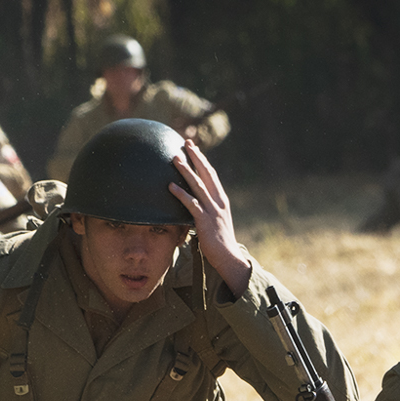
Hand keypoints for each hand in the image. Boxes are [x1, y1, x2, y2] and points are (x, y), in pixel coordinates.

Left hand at [169, 139, 251, 293]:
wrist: (229, 258)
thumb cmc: (220, 243)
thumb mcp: (216, 222)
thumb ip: (207, 211)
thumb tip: (193, 206)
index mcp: (222, 200)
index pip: (212, 175)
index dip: (203, 160)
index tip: (194, 148)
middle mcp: (219, 202)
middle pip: (207, 174)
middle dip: (196, 157)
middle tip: (186, 143)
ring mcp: (213, 211)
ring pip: (198, 185)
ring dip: (186, 171)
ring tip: (175, 158)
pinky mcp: (205, 221)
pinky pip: (191, 204)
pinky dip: (180, 194)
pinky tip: (170, 186)